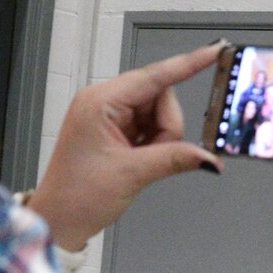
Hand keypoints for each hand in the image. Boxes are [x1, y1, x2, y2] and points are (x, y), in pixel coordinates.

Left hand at [24, 43, 223, 248]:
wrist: (58, 221)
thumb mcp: (132, 174)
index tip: (213, 52)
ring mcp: (108, 116)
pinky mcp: (113, 131)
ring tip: (141, 163)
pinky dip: (153, 144)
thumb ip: (174, 158)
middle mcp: (103, 102)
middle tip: (155, 155)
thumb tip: (209, 157)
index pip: (154, 77)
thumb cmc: (78, 195)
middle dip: (167, 127)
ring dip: (160, 139)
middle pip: (159, 97)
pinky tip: (140, 160)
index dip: (187, 65)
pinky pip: (148, 127)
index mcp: (100, 102)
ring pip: (157, 115)